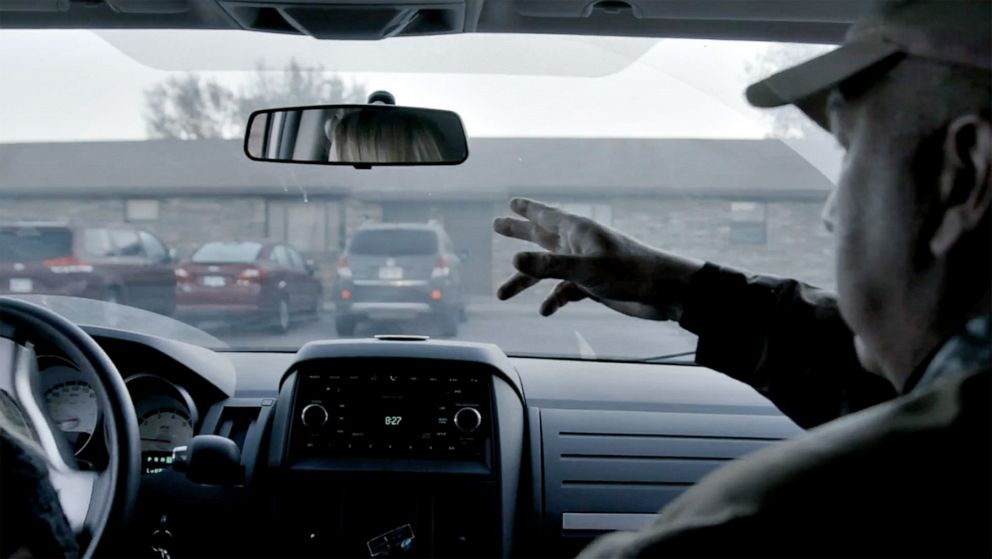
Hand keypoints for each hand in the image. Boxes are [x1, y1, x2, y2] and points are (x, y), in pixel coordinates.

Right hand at [493, 198, 702, 320]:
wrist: (664, 292)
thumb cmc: (631, 271)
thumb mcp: (586, 268)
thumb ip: (549, 266)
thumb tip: (514, 260)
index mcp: (578, 231)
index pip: (546, 215)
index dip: (527, 209)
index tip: (511, 202)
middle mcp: (579, 245)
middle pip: (541, 237)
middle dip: (520, 233)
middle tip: (498, 225)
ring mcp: (585, 266)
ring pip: (547, 271)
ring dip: (526, 282)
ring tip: (502, 294)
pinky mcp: (593, 285)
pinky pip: (564, 291)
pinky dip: (554, 300)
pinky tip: (546, 310)